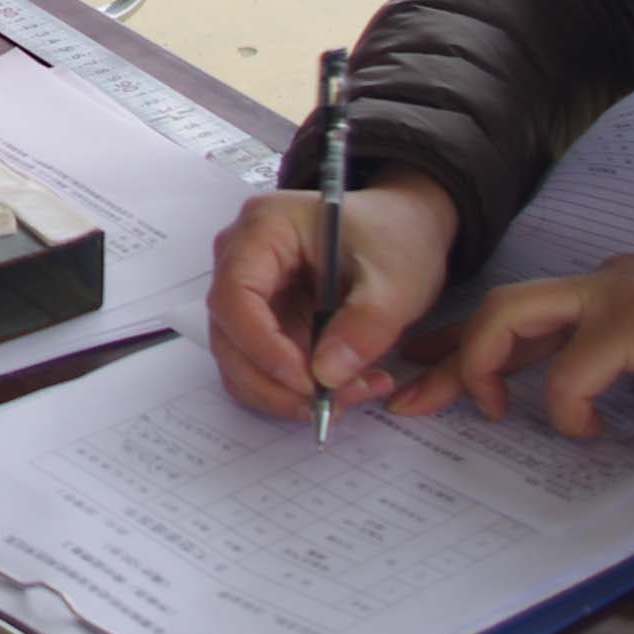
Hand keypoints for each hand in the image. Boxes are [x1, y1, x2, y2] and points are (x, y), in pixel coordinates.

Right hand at [206, 174, 462, 423]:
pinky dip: (293, 391)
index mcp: (264, 228)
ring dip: (286, 393)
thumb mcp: (396, 279)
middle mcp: (241, 260)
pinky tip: (342, 389)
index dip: (261, 345)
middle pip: (230, 335)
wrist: (404, 230)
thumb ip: (365, 324)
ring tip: (351, 395)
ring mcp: (249, 294)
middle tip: (331, 405)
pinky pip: (261, 368)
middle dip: (276, 381)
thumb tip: (327, 376)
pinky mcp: (263, 322)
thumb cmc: (396, 237)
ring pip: (240, 361)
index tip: (306, 381)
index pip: (235, 294)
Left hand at [391, 246, 633, 439]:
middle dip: (451, 354)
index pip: (520, 310)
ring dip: (483, 364)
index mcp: (607, 291)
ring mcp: (616, 298)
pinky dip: (567, 405)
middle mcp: (602, 285)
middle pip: (499, 308)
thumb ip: (628, 355)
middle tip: (414, 398)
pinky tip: (585, 430)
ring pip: (511, 315)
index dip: (468, 338)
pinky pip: (572, 370)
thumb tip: (592, 396)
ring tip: (487, 410)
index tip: (429, 363)